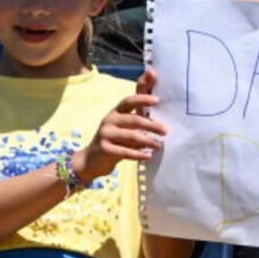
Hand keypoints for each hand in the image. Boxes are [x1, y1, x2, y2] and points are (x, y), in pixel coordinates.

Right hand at [72, 68, 166, 183]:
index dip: (142, 98)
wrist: (92, 159)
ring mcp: (105, 134)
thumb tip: (160, 106)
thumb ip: (140, 115)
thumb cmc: (116, 139)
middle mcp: (109, 119)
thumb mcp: (126, 126)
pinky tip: (148, 156)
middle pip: (133, 119)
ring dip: (147, 141)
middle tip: (165, 131)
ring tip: (159, 145)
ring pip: (131, 135)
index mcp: (116, 111)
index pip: (129, 101)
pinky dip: (137, 154)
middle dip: (151, 125)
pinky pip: (124, 151)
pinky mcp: (104, 148)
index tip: (157, 99)